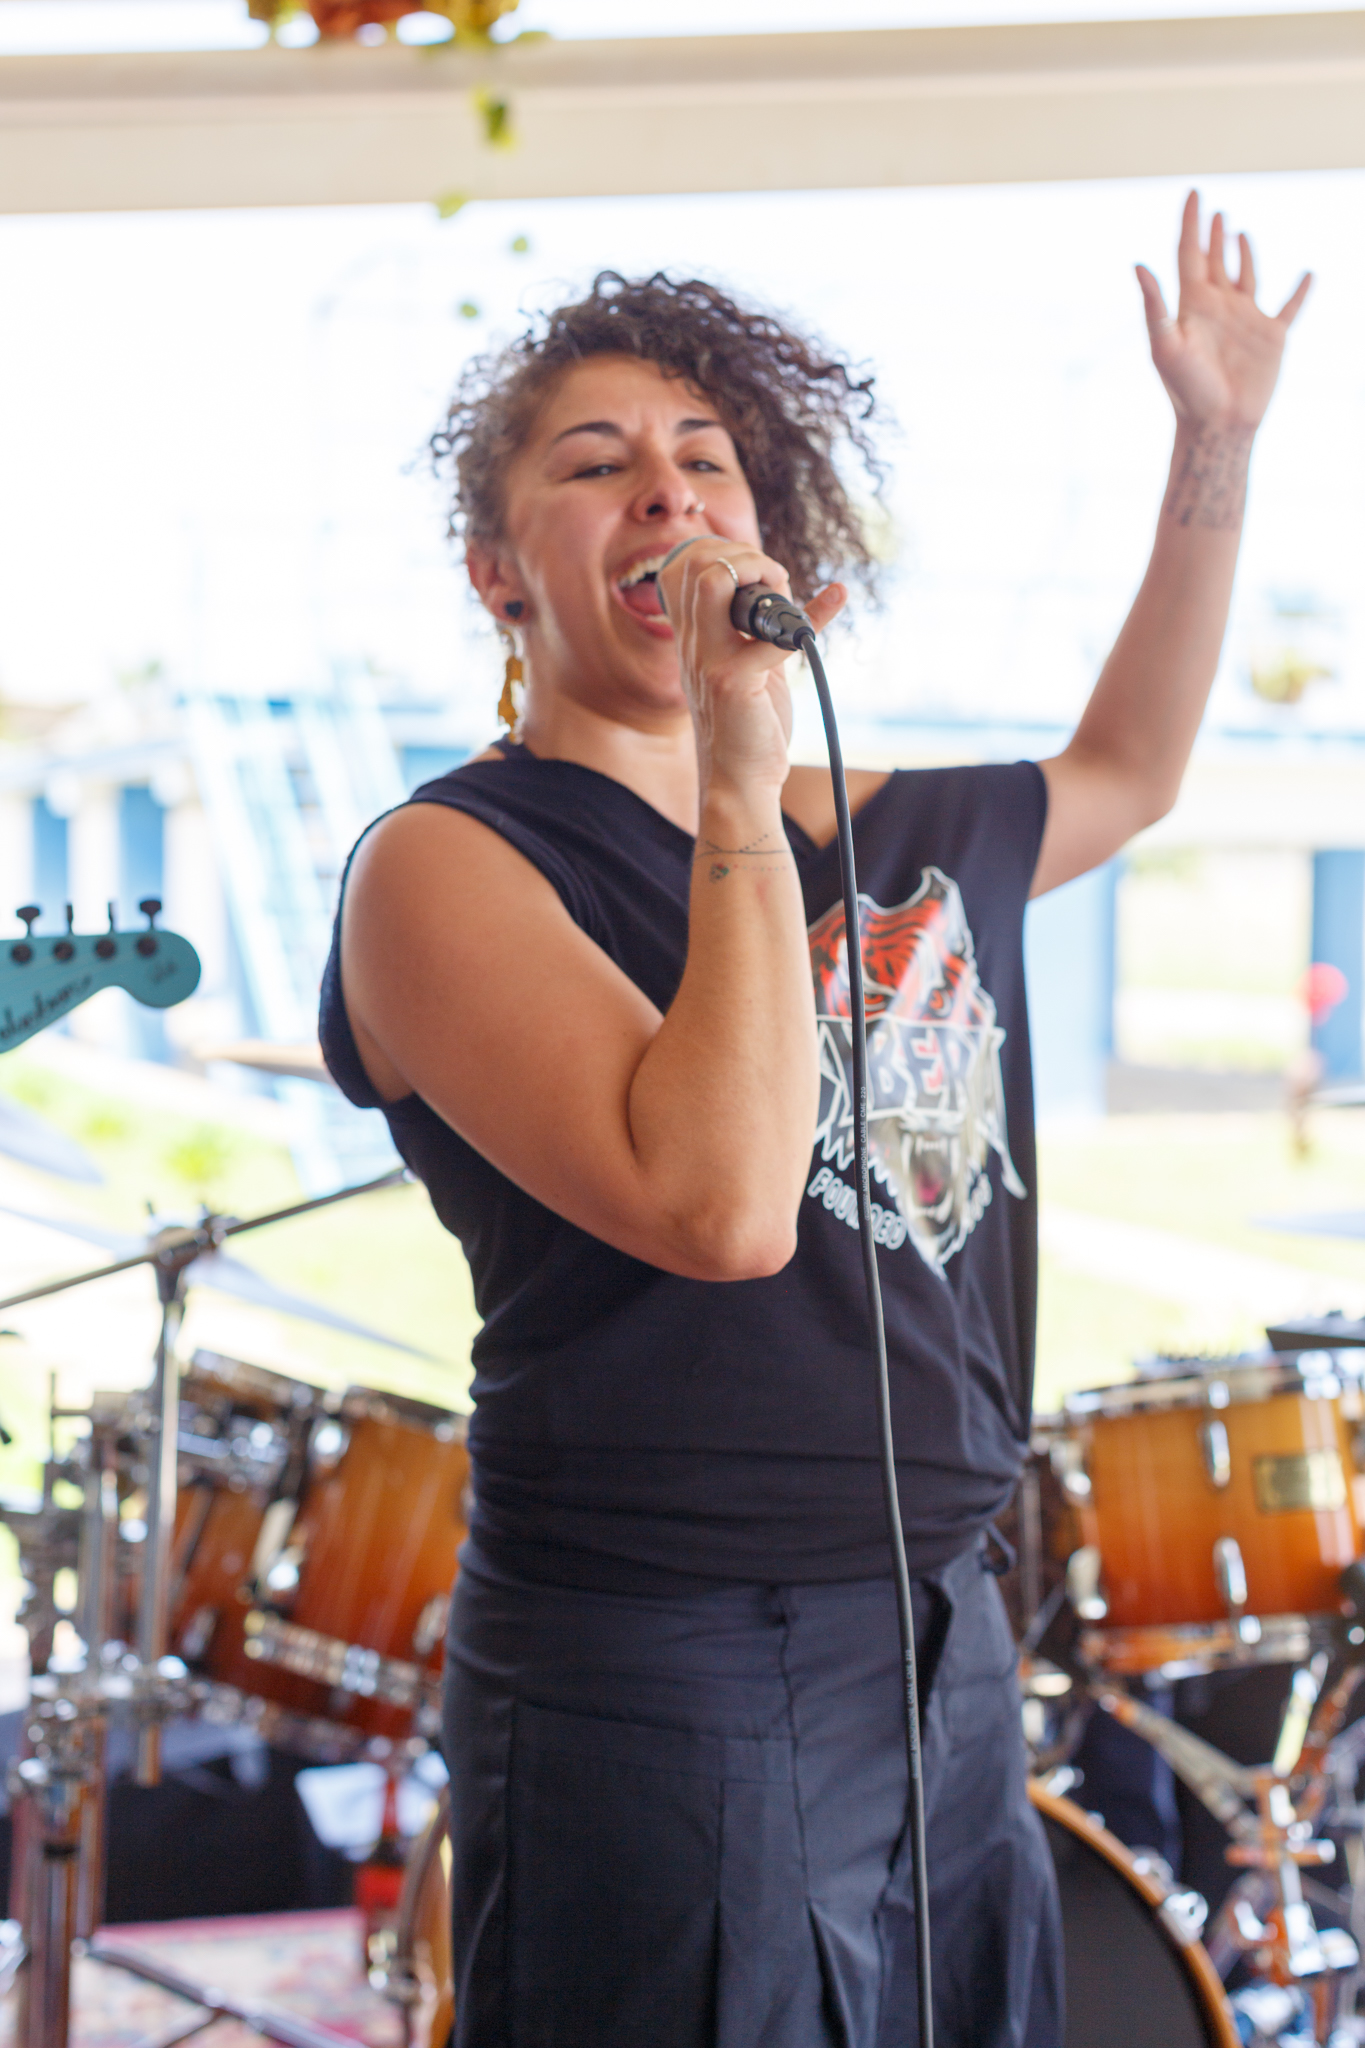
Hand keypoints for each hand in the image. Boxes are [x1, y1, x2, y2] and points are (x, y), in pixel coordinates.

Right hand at [658, 537, 843, 797]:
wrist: (740, 782)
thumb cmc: (749, 725)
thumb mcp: (744, 665)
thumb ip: (753, 627)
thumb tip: (782, 586)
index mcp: (691, 637)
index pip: (681, 566)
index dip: (719, 550)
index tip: (758, 570)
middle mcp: (692, 643)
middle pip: (696, 564)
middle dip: (744, 554)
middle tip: (778, 581)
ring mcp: (708, 661)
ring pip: (714, 582)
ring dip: (759, 571)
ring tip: (786, 592)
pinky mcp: (734, 682)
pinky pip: (774, 634)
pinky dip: (816, 612)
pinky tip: (837, 598)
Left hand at [1136, 190, 1310, 433]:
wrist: (1217, 425)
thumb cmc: (1187, 390)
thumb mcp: (1165, 345)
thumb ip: (1154, 306)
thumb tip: (1137, 265)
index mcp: (1192, 305)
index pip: (1189, 253)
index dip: (1190, 223)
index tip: (1193, 193)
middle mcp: (1218, 308)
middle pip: (1214, 262)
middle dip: (1213, 236)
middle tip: (1213, 212)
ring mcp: (1245, 321)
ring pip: (1246, 277)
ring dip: (1244, 254)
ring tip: (1239, 233)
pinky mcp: (1271, 338)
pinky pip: (1290, 308)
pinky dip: (1300, 291)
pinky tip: (1308, 275)